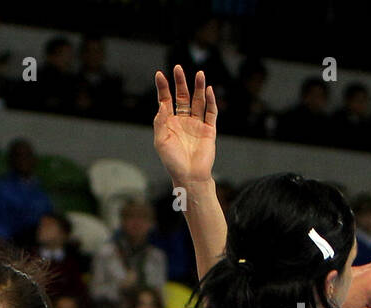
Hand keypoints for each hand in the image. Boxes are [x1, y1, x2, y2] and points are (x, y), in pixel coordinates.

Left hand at [153, 65, 216, 185]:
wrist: (189, 175)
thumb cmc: (172, 161)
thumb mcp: (161, 141)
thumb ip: (161, 121)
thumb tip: (163, 103)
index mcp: (169, 123)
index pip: (166, 101)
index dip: (163, 88)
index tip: (159, 74)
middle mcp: (183, 121)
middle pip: (182, 97)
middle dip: (180, 83)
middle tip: (178, 68)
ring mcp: (197, 124)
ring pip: (198, 101)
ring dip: (198, 88)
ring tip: (199, 74)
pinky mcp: (209, 129)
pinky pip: (210, 112)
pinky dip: (210, 101)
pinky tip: (208, 90)